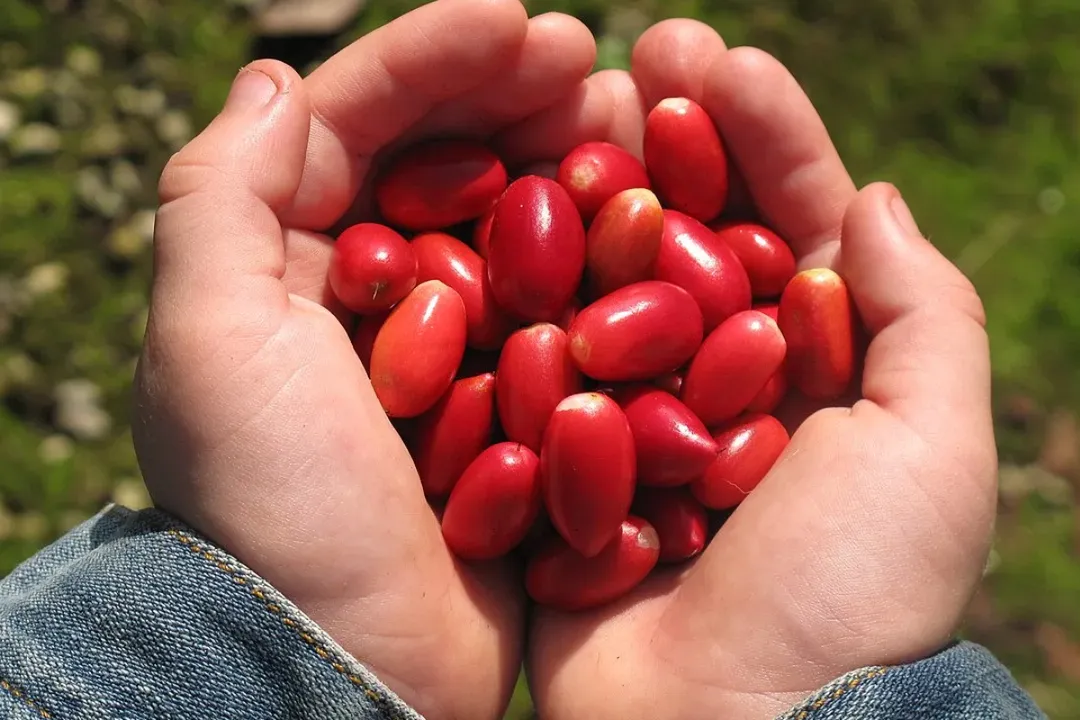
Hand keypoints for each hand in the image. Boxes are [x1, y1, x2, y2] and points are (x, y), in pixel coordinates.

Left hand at [132, 1, 652, 716]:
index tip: (531, 24)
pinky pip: (565, 314)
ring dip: (574, 170)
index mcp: (293, 268)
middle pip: (450, 165)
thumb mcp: (209, 338)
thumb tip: (277, 75)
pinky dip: (606, 267)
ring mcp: (452, 355)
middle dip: (518, 101)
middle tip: (597, 65)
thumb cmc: (272, 503)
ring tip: (638, 126)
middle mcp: (373, 301)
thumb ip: (221, 194)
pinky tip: (655, 229)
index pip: (360, 127)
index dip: (439, 60)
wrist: (342, 663)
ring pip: (519, 231)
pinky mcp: (514, 411)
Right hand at [526, 21, 996, 719]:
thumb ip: (918, 318)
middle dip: (668, 138)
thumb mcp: (928, 451)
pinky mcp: (558, 465)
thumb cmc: (846, 596)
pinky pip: (538, 360)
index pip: (789, 222)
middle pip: (690, 233)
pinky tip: (494, 216)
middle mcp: (719, 387)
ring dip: (588, 190)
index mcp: (813, 373)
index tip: (713, 53)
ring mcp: (633, 421)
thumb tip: (873, 198)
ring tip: (565, 106)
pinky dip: (521, 290)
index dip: (761, 132)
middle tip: (630, 48)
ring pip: (607, 280)